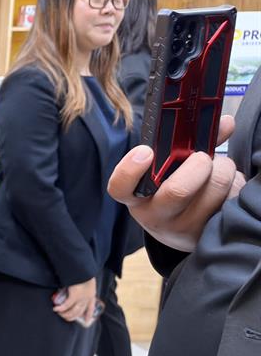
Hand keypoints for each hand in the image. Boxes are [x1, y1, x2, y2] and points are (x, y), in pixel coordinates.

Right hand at [52, 277, 97, 322]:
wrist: (83, 269)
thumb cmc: (83, 273)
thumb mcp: (86, 281)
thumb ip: (82, 286)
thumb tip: (73, 289)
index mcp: (91, 295)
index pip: (91, 308)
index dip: (88, 315)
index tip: (86, 321)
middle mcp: (87, 298)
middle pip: (80, 312)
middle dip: (71, 317)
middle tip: (65, 317)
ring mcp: (81, 298)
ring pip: (73, 311)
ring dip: (65, 314)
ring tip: (59, 313)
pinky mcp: (74, 296)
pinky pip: (66, 305)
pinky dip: (60, 308)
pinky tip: (55, 309)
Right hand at [108, 115, 244, 252]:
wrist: (184, 231)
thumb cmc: (174, 191)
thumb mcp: (168, 172)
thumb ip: (190, 144)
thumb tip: (226, 123)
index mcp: (137, 198)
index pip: (120, 188)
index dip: (130, 169)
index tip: (146, 151)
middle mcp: (157, 217)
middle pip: (178, 190)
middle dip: (199, 164)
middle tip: (203, 157)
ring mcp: (184, 229)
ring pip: (214, 189)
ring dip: (225, 169)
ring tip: (220, 170)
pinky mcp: (211, 232)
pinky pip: (232, 199)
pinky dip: (236, 185)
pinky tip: (227, 189)